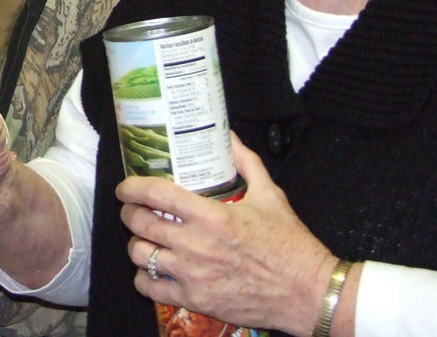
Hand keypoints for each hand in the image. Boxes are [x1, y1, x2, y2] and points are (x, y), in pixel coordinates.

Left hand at [118, 134, 333, 334]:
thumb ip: (246, 163)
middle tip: (133, 210)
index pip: (155, 194)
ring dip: (138, 244)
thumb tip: (229, 136)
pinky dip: (145, 278)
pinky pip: (151, 288)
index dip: (132, 187)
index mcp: (212, 216)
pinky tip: (152, 270)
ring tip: (145, 239)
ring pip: (140, 255)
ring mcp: (194, 275)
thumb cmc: (291, 246)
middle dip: (130, 213)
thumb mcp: (271, 196)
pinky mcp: (197, 300)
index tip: (126, 187)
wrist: (310, 294)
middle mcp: (197, 245)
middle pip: (140, 223)